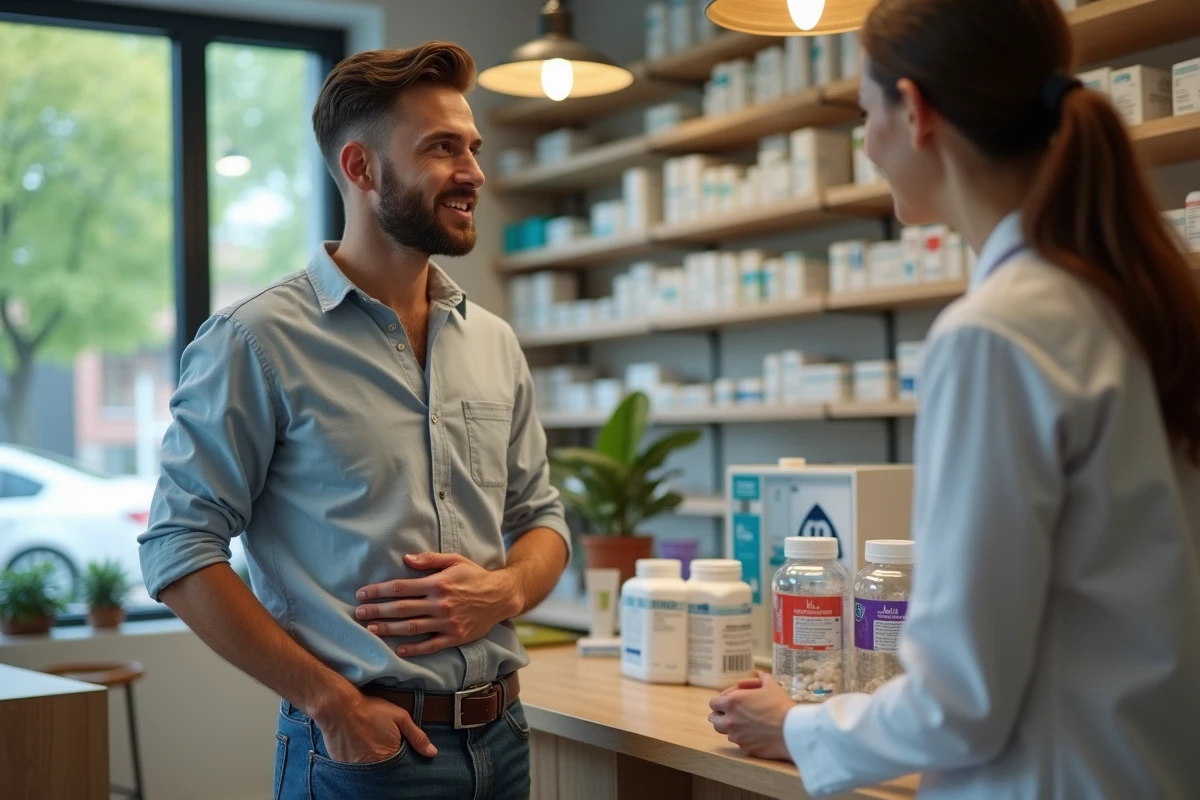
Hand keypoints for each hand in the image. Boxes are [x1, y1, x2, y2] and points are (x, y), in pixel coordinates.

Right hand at [316, 693, 436, 762]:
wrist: (338, 708)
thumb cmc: (371, 710)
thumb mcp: (400, 718)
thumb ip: (417, 736)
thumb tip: (432, 753)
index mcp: (389, 758)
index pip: (401, 769)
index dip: (402, 761)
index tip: (399, 750)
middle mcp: (373, 767)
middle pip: (385, 771)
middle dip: (387, 761)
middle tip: (382, 744)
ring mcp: (356, 768)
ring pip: (370, 770)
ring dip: (373, 761)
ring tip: (370, 745)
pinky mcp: (343, 765)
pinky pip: (355, 769)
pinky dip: (358, 761)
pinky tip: (358, 747)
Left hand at [354, 552, 522, 656]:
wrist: (501, 596)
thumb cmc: (475, 576)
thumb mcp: (454, 560)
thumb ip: (429, 560)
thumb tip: (405, 558)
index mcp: (437, 583)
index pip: (401, 587)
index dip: (379, 591)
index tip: (362, 593)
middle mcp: (440, 604)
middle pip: (401, 608)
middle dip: (377, 610)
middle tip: (358, 613)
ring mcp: (447, 622)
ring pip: (412, 628)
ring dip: (389, 629)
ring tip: (371, 628)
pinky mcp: (455, 637)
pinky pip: (431, 645)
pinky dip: (414, 648)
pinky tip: (399, 648)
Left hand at [708, 671, 793, 761]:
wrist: (792, 731)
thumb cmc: (781, 706)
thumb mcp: (771, 685)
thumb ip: (761, 678)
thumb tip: (759, 675)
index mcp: (732, 702)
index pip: (714, 703)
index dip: (721, 701)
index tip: (729, 701)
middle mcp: (730, 720)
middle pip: (714, 719)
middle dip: (721, 715)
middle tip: (732, 712)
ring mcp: (736, 736)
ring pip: (725, 732)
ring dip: (730, 727)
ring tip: (743, 723)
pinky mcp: (745, 748)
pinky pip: (738, 742)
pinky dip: (742, 738)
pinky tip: (754, 733)